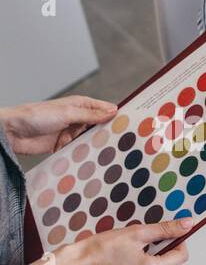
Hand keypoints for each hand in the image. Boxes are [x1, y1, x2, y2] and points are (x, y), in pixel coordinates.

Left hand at [0, 96, 116, 154]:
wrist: (13, 133)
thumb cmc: (36, 116)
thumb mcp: (67, 113)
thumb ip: (91, 115)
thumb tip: (113, 111)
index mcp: (80, 105)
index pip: (105, 109)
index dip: (117, 115)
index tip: (132, 124)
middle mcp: (78, 118)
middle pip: (100, 126)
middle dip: (110, 133)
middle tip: (126, 142)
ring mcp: (72, 132)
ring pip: (92, 139)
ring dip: (97, 145)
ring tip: (113, 153)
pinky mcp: (66, 145)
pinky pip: (81, 150)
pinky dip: (86, 154)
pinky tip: (95, 159)